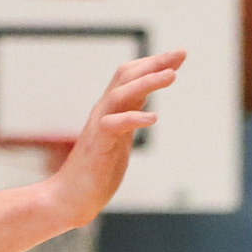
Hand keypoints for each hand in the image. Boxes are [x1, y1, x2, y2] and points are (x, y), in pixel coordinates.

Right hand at [40, 51, 185, 227]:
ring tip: (172, 76)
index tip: (179, 55)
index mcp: (111, 111)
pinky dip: (132, 118)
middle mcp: (103, 113)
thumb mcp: (120, 140)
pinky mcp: (97, 146)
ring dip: (146, 83)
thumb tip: (146, 110)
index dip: (153, 64)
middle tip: (180, 54)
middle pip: (126, 77)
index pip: (130, 77)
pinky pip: (113, 125)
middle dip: (154, 64)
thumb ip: (129, 121)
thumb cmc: (96, 170)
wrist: (71, 197)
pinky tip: (153, 118)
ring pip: (120, 95)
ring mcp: (98, 127)